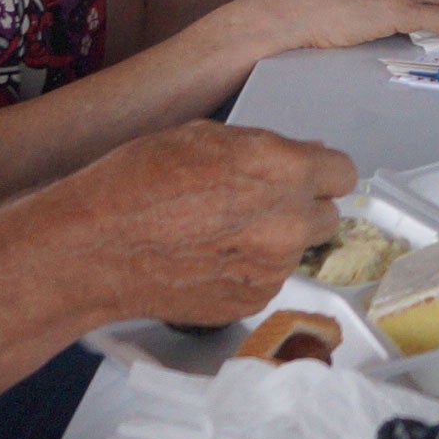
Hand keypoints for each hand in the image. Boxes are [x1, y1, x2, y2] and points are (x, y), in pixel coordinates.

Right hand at [60, 118, 353, 328]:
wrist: (95, 250)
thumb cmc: (137, 183)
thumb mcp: (203, 137)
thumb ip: (265, 148)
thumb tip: (306, 156)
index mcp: (282, 170)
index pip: (343, 172)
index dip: (320, 172)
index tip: (303, 176)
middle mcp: (288, 222)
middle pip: (327, 216)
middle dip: (300, 208)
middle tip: (256, 204)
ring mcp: (273, 268)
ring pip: (295, 250)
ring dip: (272, 241)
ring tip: (217, 233)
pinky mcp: (252, 302)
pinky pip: (268, 280)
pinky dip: (248, 271)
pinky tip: (206, 259)